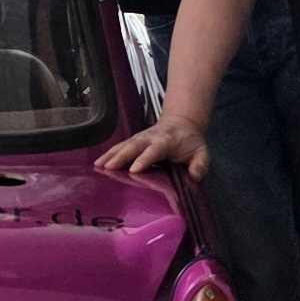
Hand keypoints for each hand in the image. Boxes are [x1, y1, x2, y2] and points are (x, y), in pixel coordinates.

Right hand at [96, 116, 211, 179]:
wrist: (181, 123)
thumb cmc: (190, 142)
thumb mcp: (201, 152)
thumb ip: (199, 164)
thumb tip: (194, 177)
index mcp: (167, 141)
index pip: (154, 150)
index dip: (144, 159)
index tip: (135, 170)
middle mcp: (150, 138)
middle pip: (134, 146)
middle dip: (121, 156)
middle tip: (108, 167)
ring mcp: (140, 138)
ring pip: (123, 145)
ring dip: (110, 155)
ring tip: (98, 165)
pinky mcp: (133, 141)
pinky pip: (119, 147)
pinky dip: (108, 154)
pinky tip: (97, 163)